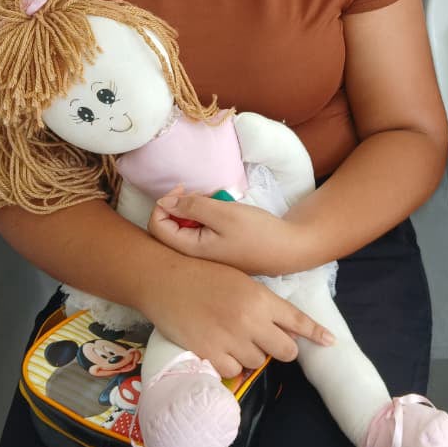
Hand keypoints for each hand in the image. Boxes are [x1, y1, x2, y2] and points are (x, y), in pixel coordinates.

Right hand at [142, 259, 334, 379]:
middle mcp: (250, 320)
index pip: (297, 320)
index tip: (330, 342)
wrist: (165, 279)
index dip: (315, 333)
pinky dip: (230, 364)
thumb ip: (262, 303)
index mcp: (260, 298)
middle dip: (279, 349)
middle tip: (266, 342)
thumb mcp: (240, 280)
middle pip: (284, 351)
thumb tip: (282, 326)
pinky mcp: (210, 354)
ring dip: (251, 355)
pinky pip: (233, 371)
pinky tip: (220, 350)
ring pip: (258, 362)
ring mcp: (230, 339)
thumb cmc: (203, 274)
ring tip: (233, 338)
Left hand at [149, 190, 310, 274]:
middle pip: (170, 227)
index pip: (158, 227)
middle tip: (201, 194)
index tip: (183, 189)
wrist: (289, 248)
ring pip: (187, 227)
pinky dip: (207, 218)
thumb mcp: (223, 213)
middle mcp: (195, 256)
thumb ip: (191, 206)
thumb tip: (163, 202)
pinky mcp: (218, 251)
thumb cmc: (257, 232)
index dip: (164, 204)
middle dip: (181, 205)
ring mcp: (207, 255)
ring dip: (196, 209)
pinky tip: (223, 211)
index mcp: (191, 250)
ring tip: (216, 200)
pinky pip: (202, 232)